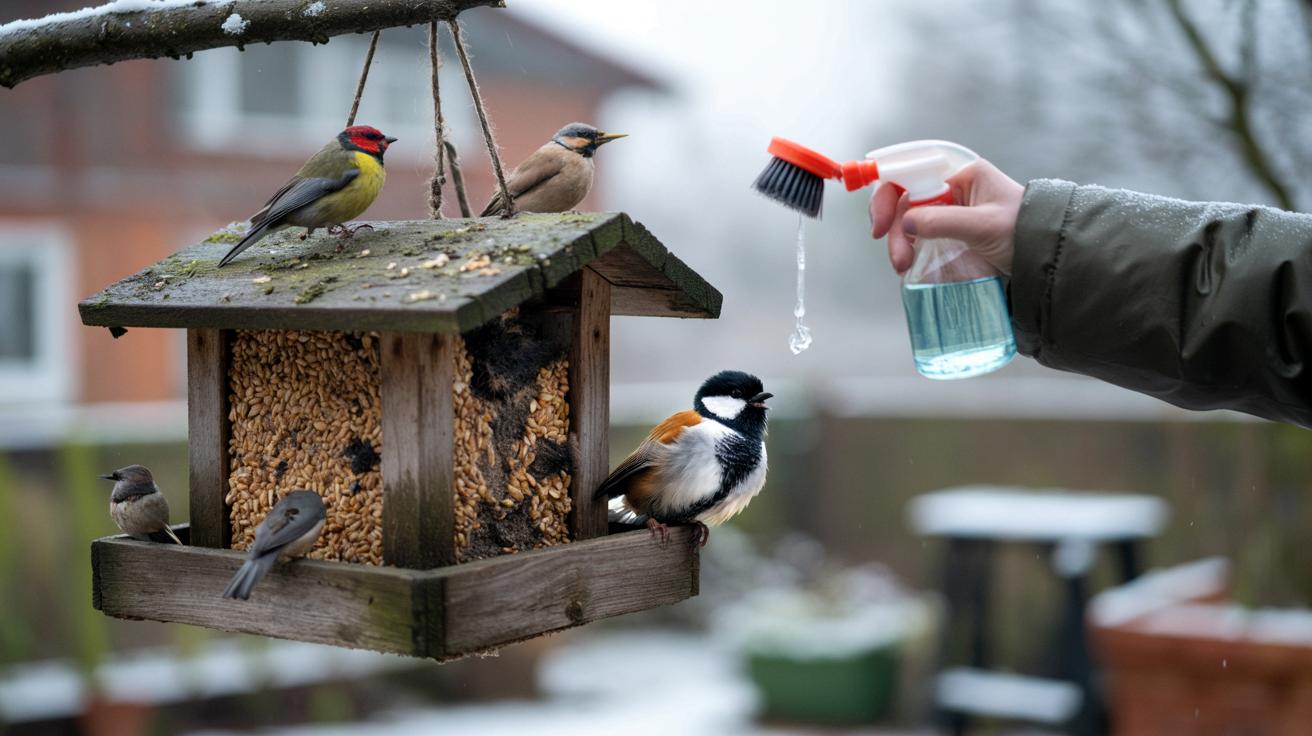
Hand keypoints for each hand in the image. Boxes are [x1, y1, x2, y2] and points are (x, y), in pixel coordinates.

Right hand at [869, 159, 1023, 276]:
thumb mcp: (982, 226)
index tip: (878, 226)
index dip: (887, 196)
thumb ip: (941, 221)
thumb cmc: (1024, 233)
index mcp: (962, 174)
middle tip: (898, 259)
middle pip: (905, 201)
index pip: (910, 174)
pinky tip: (909, 263)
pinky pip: (920, 235)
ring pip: (909, 220)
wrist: (1048, 256)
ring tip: (904, 267)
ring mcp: (952, 210)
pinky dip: (910, 248)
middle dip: (894, 229)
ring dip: (900, 242)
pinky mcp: (952, 231)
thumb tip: (904, 223)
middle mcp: (953, 188)